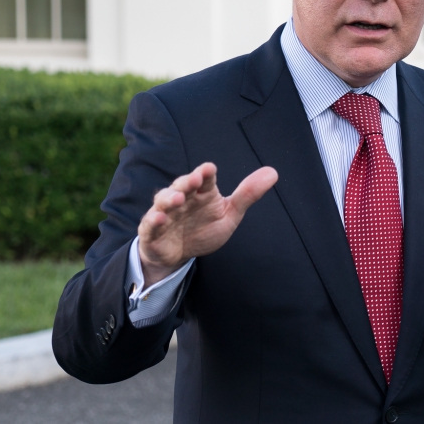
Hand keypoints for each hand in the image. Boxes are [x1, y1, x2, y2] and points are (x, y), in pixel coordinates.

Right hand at [138, 162, 277, 284]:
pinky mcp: (152, 230)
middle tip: (194, 179)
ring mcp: (165, 213)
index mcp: (201, 192)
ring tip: (178, 199)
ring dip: (169, 198)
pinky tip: (160, 219)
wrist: (179, 254)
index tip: (210, 169)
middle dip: (187, 181)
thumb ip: (248, 195)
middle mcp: (182, 198)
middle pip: (182, 185)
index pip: (204, 178)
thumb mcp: (229, 214)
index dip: (205, 173)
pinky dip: (154, 220)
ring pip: (164, 200)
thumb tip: (273, 172)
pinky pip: (150, 223)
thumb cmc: (203, 228)